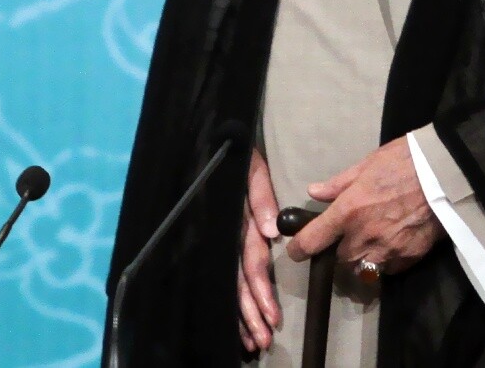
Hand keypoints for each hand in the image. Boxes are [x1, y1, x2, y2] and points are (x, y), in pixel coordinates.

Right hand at [238, 148, 280, 353]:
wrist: (211, 143)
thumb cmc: (234, 156)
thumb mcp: (251, 170)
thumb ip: (260, 198)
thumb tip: (271, 233)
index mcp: (237, 221)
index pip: (250, 263)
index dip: (261, 292)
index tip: (273, 318)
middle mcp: (227, 236)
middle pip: (239, 282)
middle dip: (251, 314)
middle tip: (264, 341)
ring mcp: (220, 240)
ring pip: (230, 284)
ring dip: (242, 314)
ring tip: (254, 341)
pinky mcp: (219, 240)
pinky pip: (224, 274)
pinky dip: (232, 300)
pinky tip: (239, 322)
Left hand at [285, 137, 441, 276]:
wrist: (443, 173)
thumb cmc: (402, 160)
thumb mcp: (366, 164)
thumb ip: (338, 184)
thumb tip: (314, 192)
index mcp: (349, 211)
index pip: (314, 240)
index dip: (299, 249)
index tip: (296, 252)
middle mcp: (364, 236)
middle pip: (341, 259)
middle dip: (341, 250)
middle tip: (349, 235)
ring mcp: (387, 251)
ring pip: (363, 269)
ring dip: (361, 259)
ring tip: (369, 243)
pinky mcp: (408, 258)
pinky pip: (389, 269)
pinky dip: (386, 261)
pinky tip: (392, 244)